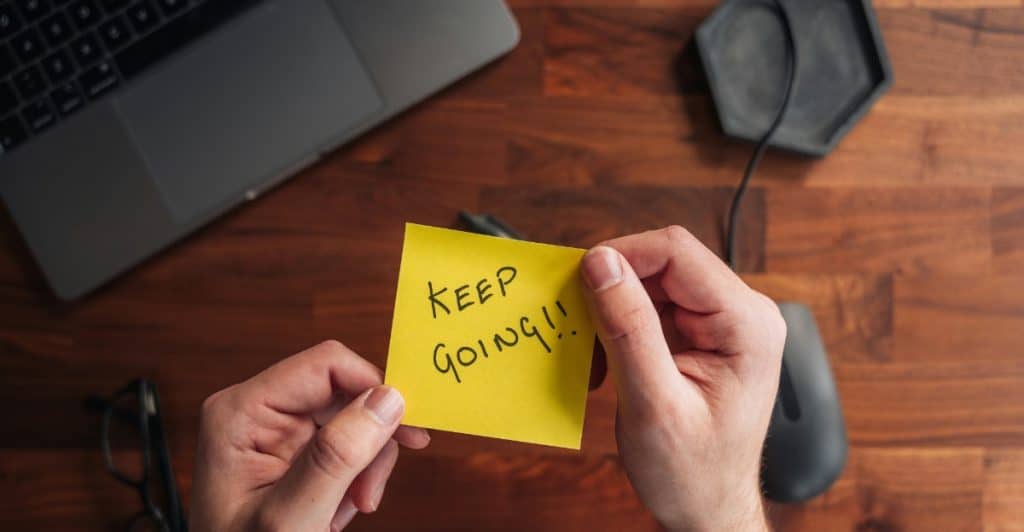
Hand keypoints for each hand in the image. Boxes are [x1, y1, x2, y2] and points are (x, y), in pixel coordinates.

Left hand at [190, 341, 429, 530]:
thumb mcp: (292, 517)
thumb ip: (337, 456)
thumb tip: (387, 399)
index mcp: (241, 412)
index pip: (326, 365)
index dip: (373, 388)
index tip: (407, 427)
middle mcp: (257, 410)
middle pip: (344, 391)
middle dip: (368, 441)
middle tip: (369, 492)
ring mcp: (275, 430)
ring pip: (352, 418)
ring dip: (364, 464)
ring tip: (352, 507)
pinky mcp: (292, 450)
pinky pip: (345, 443)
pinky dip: (355, 476)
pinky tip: (339, 507)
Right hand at [580, 226, 784, 531]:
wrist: (708, 507)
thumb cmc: (693, 472)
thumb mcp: (653, 403)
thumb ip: (628, 328)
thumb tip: (601, 263)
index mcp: (747, 324)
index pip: (676, 252)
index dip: (621, 256)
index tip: (578, 282)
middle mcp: (743, 312)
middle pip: (664, 262)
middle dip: (614, 288)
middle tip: (580, 327)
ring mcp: (725, 321)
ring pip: (653, 281)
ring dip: (613, 309)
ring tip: (595, 356)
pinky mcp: (704, 332)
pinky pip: (653, 305)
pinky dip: (621, 325)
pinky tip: (608, 360)